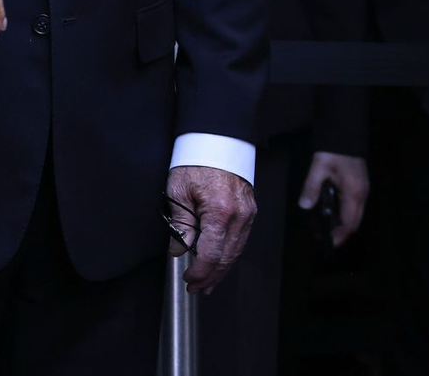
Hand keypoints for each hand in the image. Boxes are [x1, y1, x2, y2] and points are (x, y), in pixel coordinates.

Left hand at [166, 165, 256, 294]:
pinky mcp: (250, 208)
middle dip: (211, 277)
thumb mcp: (179, 192)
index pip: (210, 254)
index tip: (188, 279)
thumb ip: (180, 225)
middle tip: (196, 288)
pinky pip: (242, 238)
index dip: (199, 272)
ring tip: (209, 282)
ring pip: (237, 250)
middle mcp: (239, 214)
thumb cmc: (197, 161)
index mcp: (220, 211)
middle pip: (227, 257)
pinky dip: (231, 254)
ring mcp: (248, 211)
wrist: (217, 139)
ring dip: (222, 269)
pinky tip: (222, 261)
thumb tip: (179, 251)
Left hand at [298, 151, 368, 246]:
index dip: (339, 235)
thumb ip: (311, 187)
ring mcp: (363, 187)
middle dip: (341, 232)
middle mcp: (362, 193)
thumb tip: (305, 206)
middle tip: (324, 236)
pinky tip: (332, 210)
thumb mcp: (319, 167)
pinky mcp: (360, 182)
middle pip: (355, 221)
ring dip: (343, 222)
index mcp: (353, 192)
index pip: (349, 223)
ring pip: (356, 213)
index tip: (327, 243)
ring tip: (326, 225)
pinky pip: (355, 204)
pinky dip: (345, 212)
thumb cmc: (333, 149)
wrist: (346, 128)